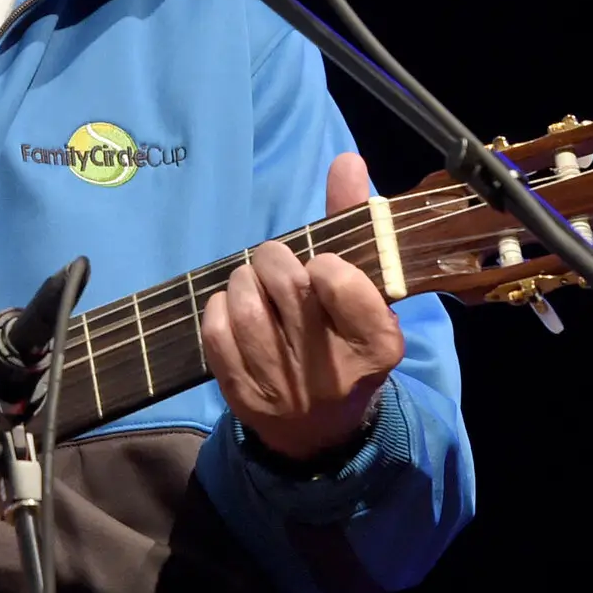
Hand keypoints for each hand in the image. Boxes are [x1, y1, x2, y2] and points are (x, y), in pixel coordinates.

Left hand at [203, 153, 405, 462]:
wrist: (321, 432)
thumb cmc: (345, 342)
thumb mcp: (366, 292)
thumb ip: (354, 225)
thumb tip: (345, 160)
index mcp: (376, 345)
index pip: (338, 280)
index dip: (323, 263)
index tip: (322, 267)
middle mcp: (333, 373)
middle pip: (287, 287)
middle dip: (274, 260)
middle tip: (275, 261)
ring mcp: (285, 389)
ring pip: (246, 309)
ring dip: (243, 281)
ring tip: (252, 282)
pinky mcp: (243, 397)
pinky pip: (216, 334)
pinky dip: (218, 308)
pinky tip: (232, 308)